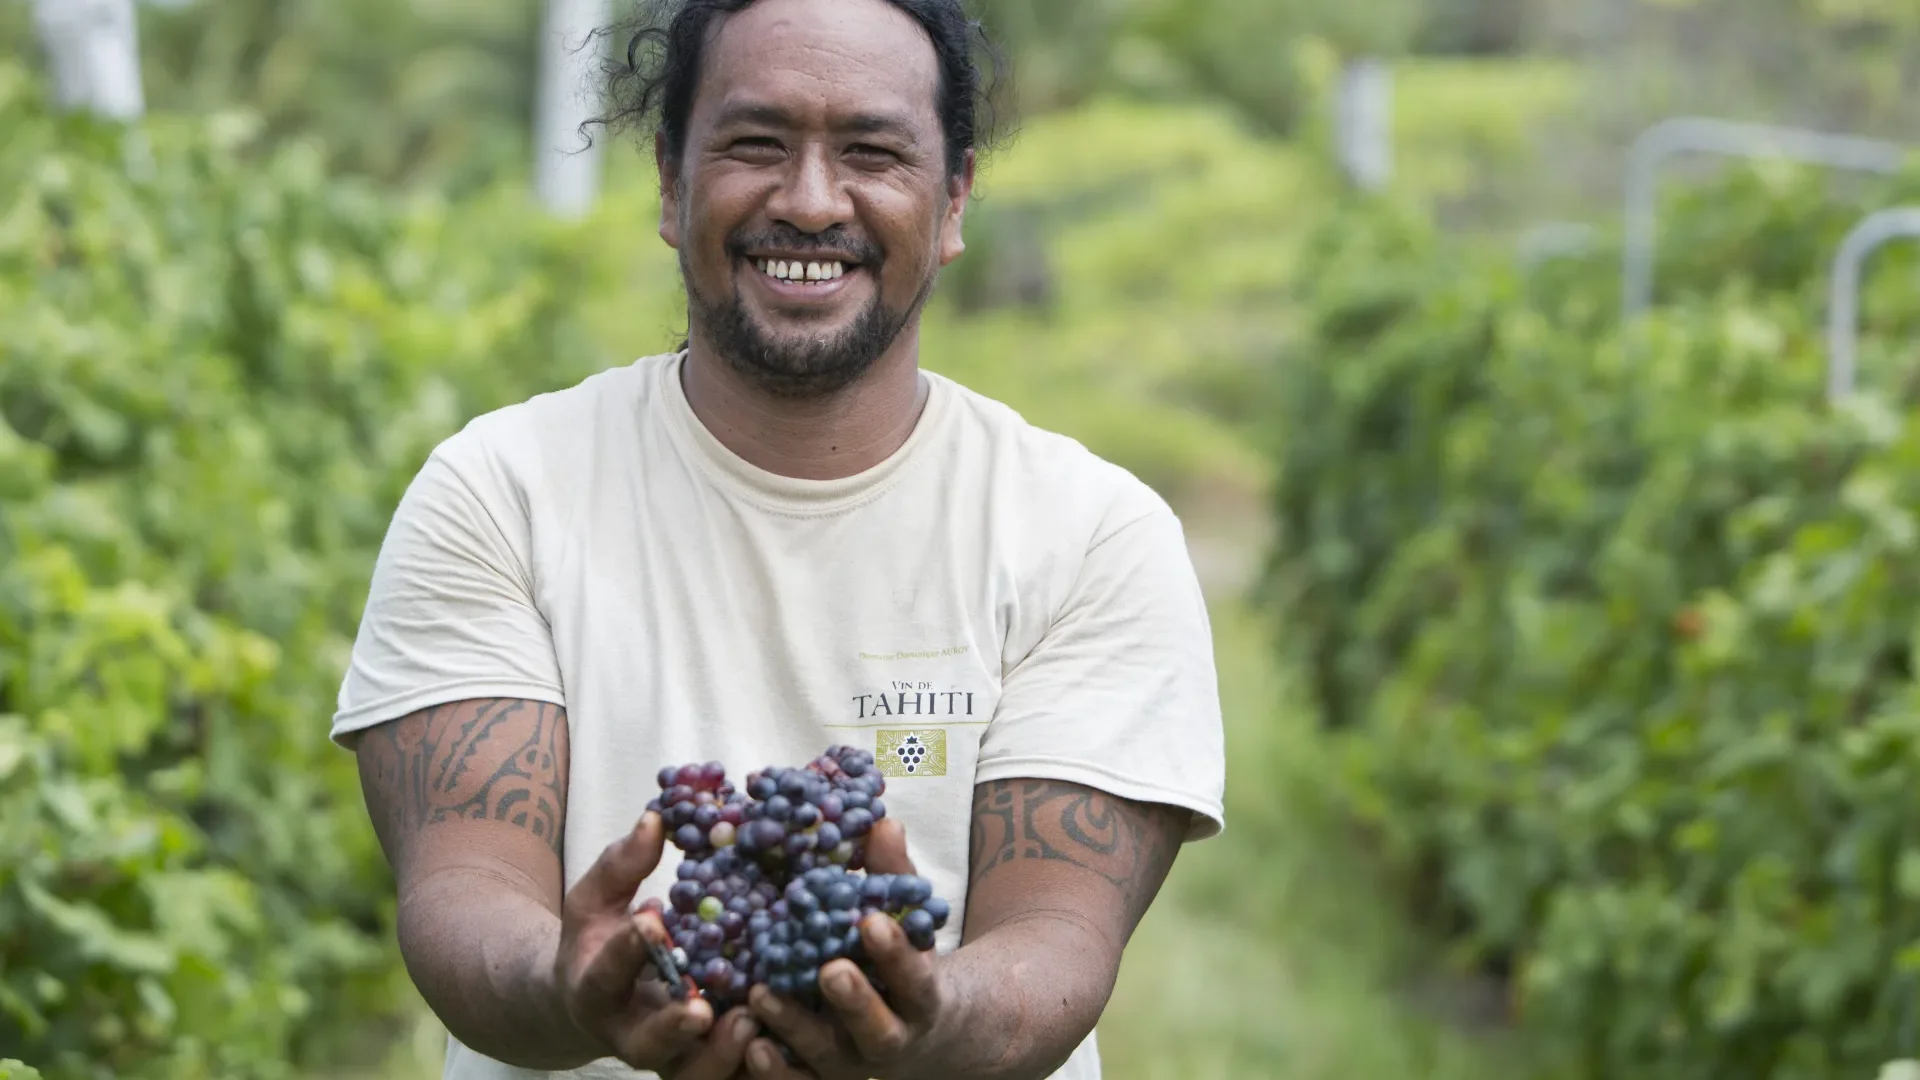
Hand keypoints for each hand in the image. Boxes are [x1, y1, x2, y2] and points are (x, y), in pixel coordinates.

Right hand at [554, 812, 759, 1077]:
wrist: (597, 998)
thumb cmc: (600, 937)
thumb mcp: (598, 899)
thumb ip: (622, 865)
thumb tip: (655, 818)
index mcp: (597, 991)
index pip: (608, 973)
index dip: (627, 951)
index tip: (651, 922)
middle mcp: (631, 1033)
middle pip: (649, 1046)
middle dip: (673, 1028)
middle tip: (704, 1009)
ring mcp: (670, 1055)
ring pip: (692, 1073)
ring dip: (721, 1055)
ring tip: (751, 1021)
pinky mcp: (705, 1063)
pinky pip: (729, 1074)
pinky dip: (756, 1063)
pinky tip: (788, 1035)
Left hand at [743, 819, 950, 1079]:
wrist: (919, 1035)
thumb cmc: (904, 964)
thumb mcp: (905, 924)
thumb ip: (892, 879)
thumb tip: (883, 821)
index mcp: (921, 997)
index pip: (914, 976)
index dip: (895, 953)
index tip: (872, 922)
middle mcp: (891, 1039)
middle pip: (876, 1029)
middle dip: (854, 1000)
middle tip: (829, 969)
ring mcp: (855, 1067)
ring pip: (828, 1058)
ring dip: (796, 1029)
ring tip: (762, 996)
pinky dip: (776, 1071)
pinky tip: (749, 1044)